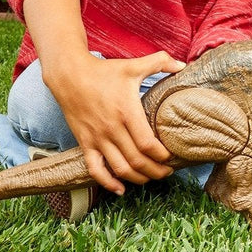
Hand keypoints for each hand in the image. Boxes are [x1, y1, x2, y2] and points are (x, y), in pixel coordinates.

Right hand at [45, 51, 183, 193]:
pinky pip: (95, 170)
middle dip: (155, 171)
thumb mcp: (133, 65)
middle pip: (137, 161)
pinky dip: (108, 183)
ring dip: (137, 178)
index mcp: (127, 112)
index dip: (161, 155)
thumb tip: (182, 65)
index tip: (170, 156)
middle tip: (167, 172)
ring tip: (150, 179)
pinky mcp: (85, 143)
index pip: (147, 144)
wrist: (69, 76)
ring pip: (119, 168)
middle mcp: (112, 129)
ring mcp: (97, 138)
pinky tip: (120, 189)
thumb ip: (159, 62)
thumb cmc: (104, 71)